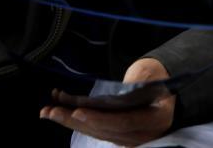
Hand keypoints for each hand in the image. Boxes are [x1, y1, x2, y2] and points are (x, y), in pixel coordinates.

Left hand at [41, 58, 175, 146]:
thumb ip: (138, 81)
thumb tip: (120, 89)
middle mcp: (142, 134)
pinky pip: (95, 129)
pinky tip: (58, 110)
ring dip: (69, 122)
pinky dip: (76, 120)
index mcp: (156, 119)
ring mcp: (130, 138)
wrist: (165, 87)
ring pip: (96, 132)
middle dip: (76, 121)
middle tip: (51, 111)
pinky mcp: (118, 134)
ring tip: (47, 111)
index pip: (124, 122)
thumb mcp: (151, 73)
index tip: (78, 111)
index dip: (100, 118)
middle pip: (105, 130)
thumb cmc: (157, 76)